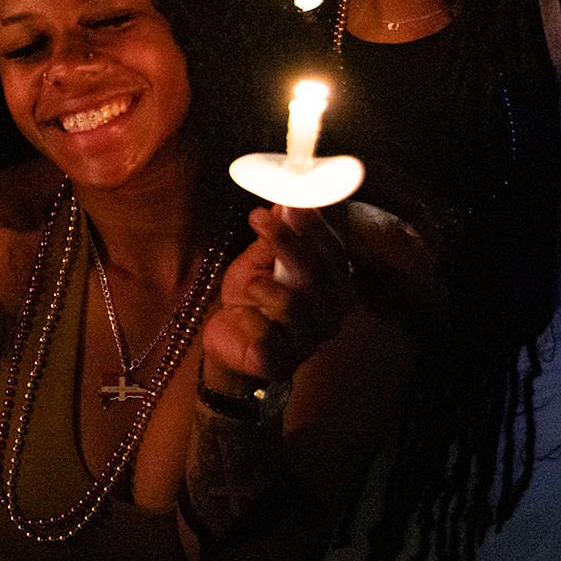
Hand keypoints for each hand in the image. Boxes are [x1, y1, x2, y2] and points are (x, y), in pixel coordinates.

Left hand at [201, 206, 355, 394]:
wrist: (225, 343)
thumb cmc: (250, 299)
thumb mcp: (259, 261)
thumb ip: (275, 235)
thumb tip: (285, 198)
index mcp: (334, 284)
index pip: (334, 250)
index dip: (316, 224)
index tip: (292, 200)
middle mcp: (332, 313)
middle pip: (318, 272)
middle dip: (289, 240)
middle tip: (258, 217)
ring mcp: (311, 340)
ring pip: (297, 302)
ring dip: (264, 284)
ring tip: (246, 281)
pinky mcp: (283, 362)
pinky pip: (271, 333)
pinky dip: (251, 318)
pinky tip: (243, 314)